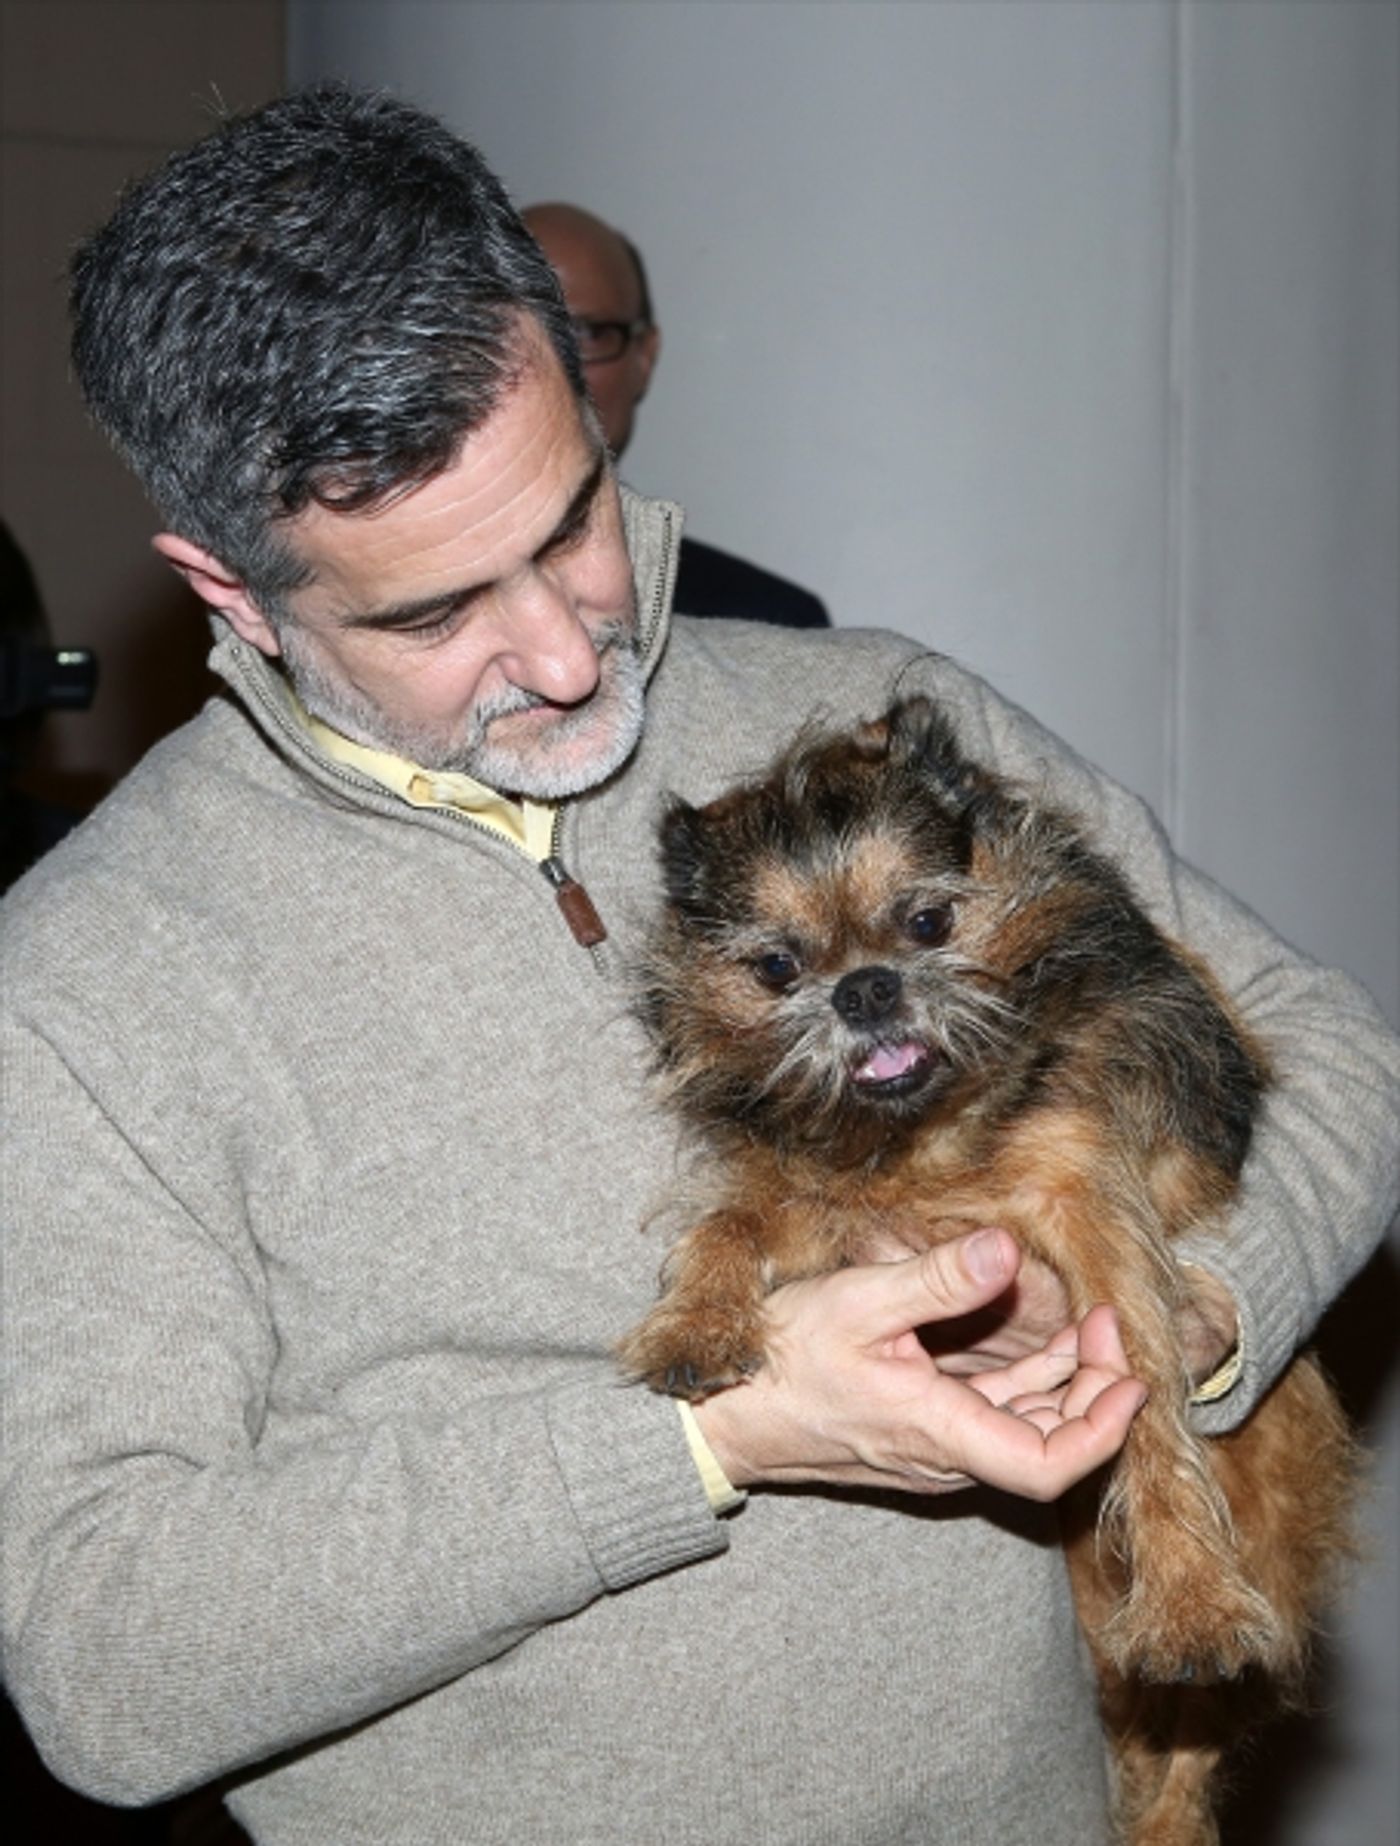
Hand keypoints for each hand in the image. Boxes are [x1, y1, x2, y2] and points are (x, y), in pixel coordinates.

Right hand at [693, 1229, 1147, 1503]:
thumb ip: (939, 1279)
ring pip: (1023, 1430)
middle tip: (1112, 1325)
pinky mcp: (921, 1434)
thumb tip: (1008, 1248)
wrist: (727, 1410)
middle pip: (1049, 1449)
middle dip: (1095, 1391)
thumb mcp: (861, 1302)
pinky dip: (1027, 1385)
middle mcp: (946, 1456)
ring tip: (1093, 1326)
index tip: (1130, 1375)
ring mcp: (935, 1450)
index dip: (1103, 1428)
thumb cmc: (785, 1359)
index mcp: (940, 1434)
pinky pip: (993, 1418)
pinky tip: (1044, 1343)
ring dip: (1065, 1386)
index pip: (1048, 1467)